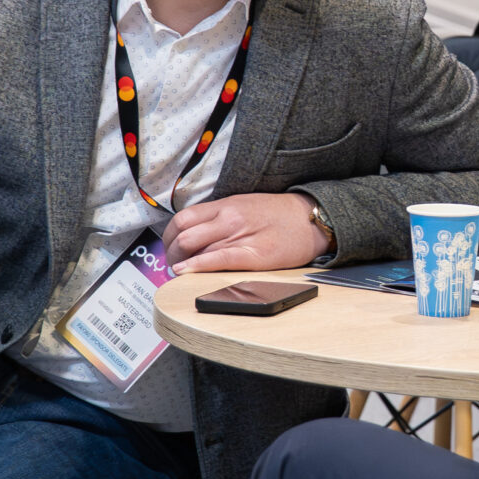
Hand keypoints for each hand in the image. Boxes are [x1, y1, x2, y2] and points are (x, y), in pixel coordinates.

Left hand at [167, 192, 332, 273]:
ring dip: (180, 263)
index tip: (169, 248)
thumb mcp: (244, 205)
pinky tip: (186, 272)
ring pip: (195, 249)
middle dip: (171, 253)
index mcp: (225, 205)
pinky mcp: (253, 255)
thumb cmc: (278, 215)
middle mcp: (228, 218)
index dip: (169, 237)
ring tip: (179, 273)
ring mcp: (240, 236)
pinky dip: (196, 267)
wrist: (310, 219)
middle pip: (184, 236)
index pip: (182, 219)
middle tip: (172, 265)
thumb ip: (219, 217)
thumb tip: (194, 234)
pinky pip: (216, 260)